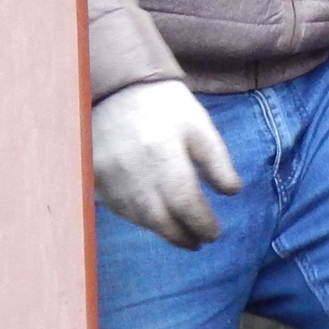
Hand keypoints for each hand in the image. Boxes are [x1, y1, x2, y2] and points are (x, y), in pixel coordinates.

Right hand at [91, 80, 241, 249]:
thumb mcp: (199, 126)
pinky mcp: (96, 178)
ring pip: (141, 219)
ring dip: (164, 231)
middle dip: (184, 236)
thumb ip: (217, 161)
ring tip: (181, 235)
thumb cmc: (164, 106)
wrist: (114, 86)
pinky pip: (120, 209)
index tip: (214, 233)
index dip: (202, 225)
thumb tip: (232, 192)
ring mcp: (111, 177)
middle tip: (199, 242)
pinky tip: (155, 219)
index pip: (186, 204)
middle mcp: (135, 172)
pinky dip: (141, 219)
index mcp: (164, 156)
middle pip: (162, 220)